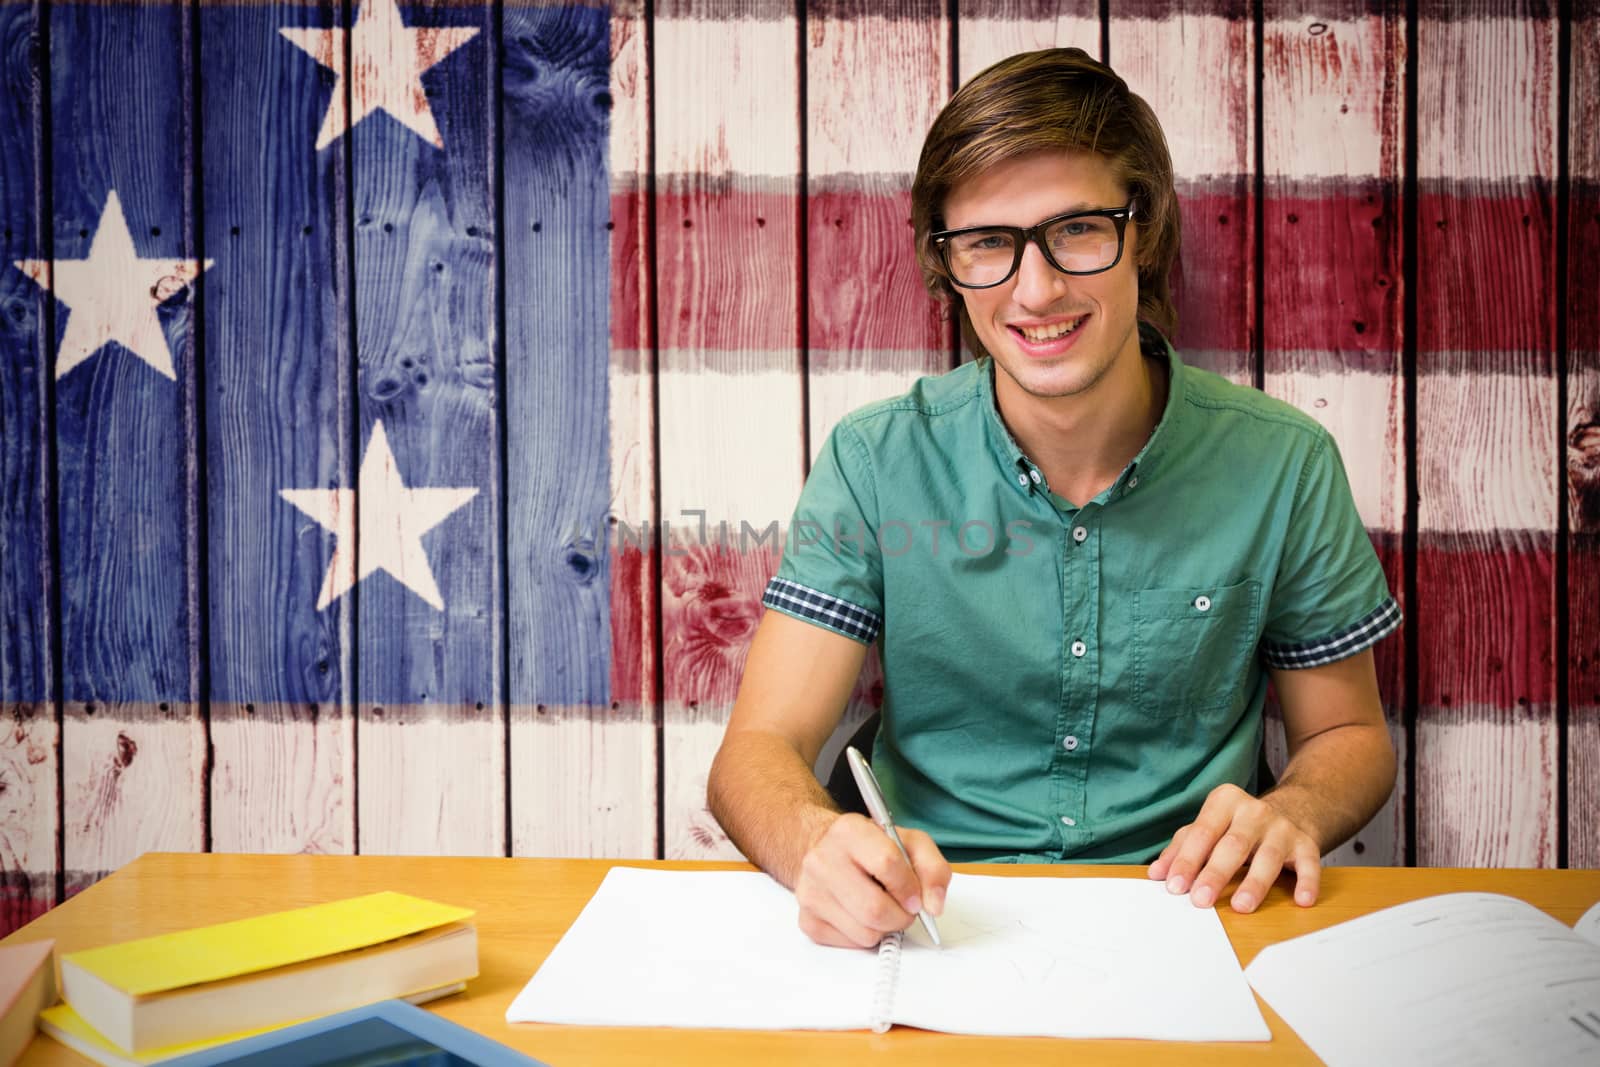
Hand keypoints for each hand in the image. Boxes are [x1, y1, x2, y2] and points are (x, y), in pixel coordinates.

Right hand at [793, 812, 950, 947]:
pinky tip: (861, 915)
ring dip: (885, 928)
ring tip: (882, 908)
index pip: (887, 863)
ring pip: (865, 932)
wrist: (825, 851)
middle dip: (901, 917)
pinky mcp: (807, 919)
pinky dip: (865, 935)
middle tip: (904, 909)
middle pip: (875, 908)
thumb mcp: (908, 843)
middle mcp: (822, 859)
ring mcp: (810, 891)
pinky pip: (850, 943)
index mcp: (850, 831)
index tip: (916, 896)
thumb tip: (934, 906)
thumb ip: (932, 868)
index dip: (909, 887)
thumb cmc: (871, 848)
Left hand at [1147, 784, 1320, 912]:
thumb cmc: (1238, 825)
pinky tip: (1301, 900)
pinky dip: (1307, 882)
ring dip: (1254, 883)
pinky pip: (1310, 863)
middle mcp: (1254, 811)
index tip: (1174, 886)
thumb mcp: (1209, 827)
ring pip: (1268, 856)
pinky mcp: (1307, 844)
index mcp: (1224, 802)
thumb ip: (1182, 848)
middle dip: (1215, 873)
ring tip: (1240, 906)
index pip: (1202, 833)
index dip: (1187, 860)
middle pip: (1232, 845)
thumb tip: (1157, 874)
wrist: (1292, 810)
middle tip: (1201, 900)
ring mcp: (1282, 827)